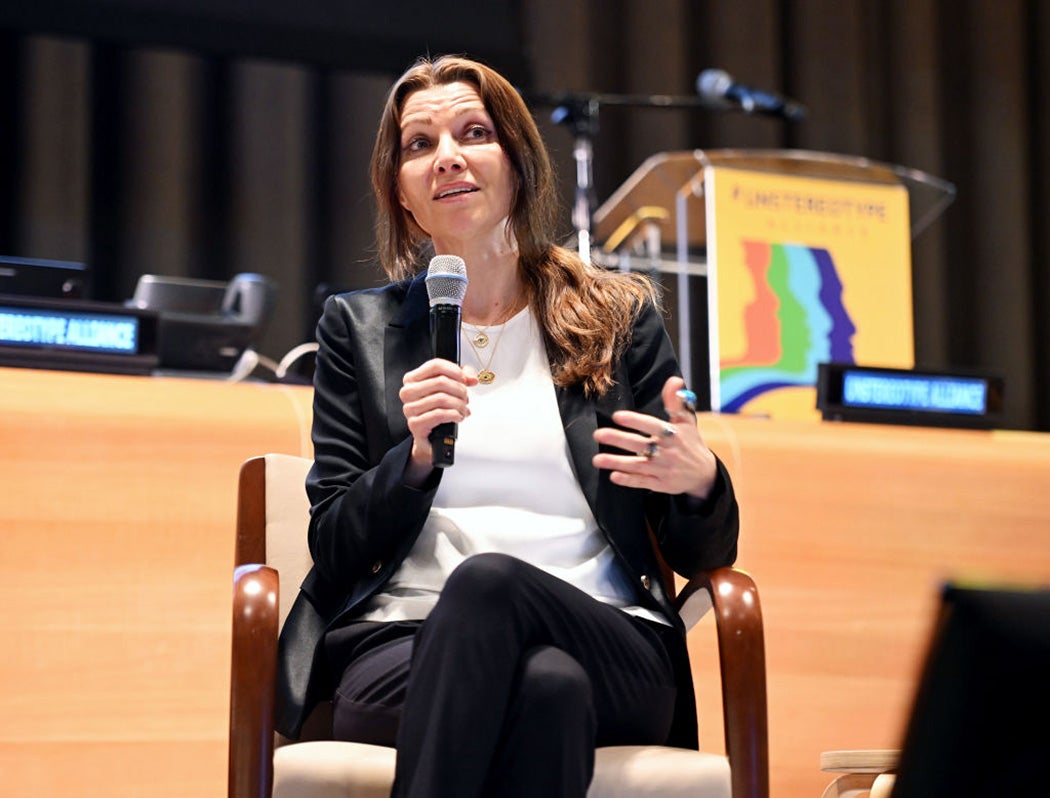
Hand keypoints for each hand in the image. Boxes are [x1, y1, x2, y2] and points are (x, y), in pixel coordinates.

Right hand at [399, 358, 478, 483]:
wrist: (430, 438)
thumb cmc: (437, 411)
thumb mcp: (449, 389)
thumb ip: (462, 377)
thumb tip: (471, 378)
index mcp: (412, 379)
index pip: (435, 365)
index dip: (455, 371)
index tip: (464, 379)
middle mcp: (408, 392)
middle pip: (440, 381)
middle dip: (459, 390)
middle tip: (465, 398)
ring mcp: (410, 408)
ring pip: (441, 398)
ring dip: (459, 405)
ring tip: (463, 409)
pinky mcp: (415, 424)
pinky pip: (439, 414)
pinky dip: (453, 415)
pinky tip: (458, 417)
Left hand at [591, 376, 717, 498]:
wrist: (704, 473)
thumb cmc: (691, 442)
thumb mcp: (687, 421)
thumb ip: (676, 401)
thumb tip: (674, 380)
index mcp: (673, 434)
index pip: (652, 425)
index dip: (635, 420)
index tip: (617, 416)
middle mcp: (667, 452)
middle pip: (639, 444)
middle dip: (618, 439)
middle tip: (598, 434)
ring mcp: (663, 469)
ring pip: (637, 465)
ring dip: (616, 462)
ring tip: (597, 459)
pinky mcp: (661, 484)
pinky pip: (642, 482)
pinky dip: (628, 480)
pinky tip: (613, 476)